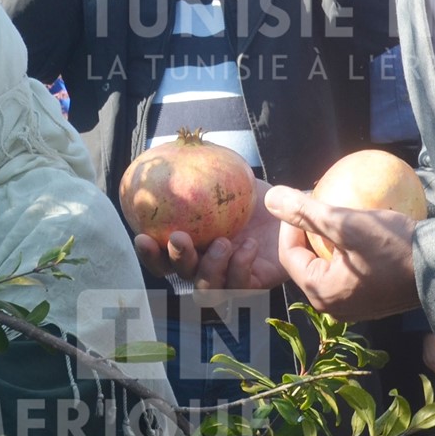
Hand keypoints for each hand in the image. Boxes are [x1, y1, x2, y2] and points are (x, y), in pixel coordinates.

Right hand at [130, 180, 285, 292]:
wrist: (292, 204)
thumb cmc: (252, 192)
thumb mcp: (226, 176)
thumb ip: (199, 167)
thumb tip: (176, 145)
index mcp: (193, 244)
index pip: (161, 257)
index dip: (148, 253)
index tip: (142, 236)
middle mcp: (206, 264)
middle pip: (180, 276)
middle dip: (175, 260)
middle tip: (180, 238)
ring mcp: (229, 276)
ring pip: (206, 290)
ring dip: (209, 267)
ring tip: (224, 242)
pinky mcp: (255, 283)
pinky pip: (240, 286)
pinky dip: (240, 268)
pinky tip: (249, 245)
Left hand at [265, 184, 420, 320]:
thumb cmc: (393, 247)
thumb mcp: (346, 223)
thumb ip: (306, 212)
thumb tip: (270, 199)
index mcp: (322, 295)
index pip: (289, 255)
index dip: (291, 223)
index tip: (306, 200)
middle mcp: (334, 308)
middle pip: (308, 263)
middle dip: (310, 233)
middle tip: (323, 206)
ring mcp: (355, 308)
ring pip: (329, 268)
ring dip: (330, 242)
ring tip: (341, 215)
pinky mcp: (374, 301)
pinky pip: (350, 274)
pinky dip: (349, 253)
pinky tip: (362, 231)